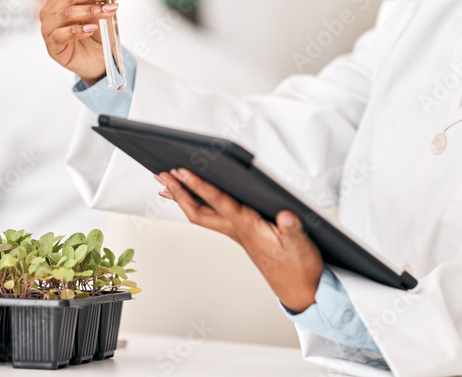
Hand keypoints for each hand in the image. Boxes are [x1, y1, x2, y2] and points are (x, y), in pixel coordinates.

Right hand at [40, 0, 127, 84]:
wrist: (98, 60)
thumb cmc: (95, 33)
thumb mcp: (105, 11)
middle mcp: (50, 10)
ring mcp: (48, 28)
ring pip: (66, 14)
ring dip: (89, 11)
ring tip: (108, 11)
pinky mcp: (52, 46)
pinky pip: (62, 35)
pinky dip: (78, 30)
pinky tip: (91, 28)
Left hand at [156, 168, 323, 313]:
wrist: (300, 289)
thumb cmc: (298, 267)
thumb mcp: (301, 246)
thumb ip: (293, 230)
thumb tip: (286, 216)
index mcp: (248, 227)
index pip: (218, 202)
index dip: (199, 186)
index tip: (182, 172)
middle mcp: (236, 229)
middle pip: (198, 211)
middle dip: (178, 192)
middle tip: (161, 175)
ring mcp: (236, 233)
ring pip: (201, 214)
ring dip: (183, 198)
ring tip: (166, 184)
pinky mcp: (241, 234)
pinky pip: (211, 216)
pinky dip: (197, 204)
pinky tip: (192, 199)